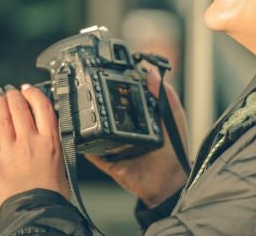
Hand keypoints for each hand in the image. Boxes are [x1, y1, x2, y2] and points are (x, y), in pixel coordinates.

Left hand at [0, 84, 69, 213]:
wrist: (39, 215)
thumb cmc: (53, 195)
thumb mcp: (63, 163)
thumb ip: (53, 146)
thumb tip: (50, 135)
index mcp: (50, 142)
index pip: (42, 107)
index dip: (34, 93)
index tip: (28, 89)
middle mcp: (30, 143)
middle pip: (20, 108)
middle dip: (14, 95)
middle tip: (11, 91)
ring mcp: (10, 153)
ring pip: (2, 119)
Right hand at [86, 69, 189, 207]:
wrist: (170, 182)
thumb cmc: (175, 150)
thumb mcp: (173, 117)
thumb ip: (165, 96)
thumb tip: (151, 73)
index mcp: (140, 119)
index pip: (124, 101)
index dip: (116, 90)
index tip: (107, 76)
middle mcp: (125, 131)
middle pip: (107, 115)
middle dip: (97, 105)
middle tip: (88, 92)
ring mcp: (115, 147)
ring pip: (97, 132)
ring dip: (89, 124)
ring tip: (81, 111)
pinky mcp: (109, 162)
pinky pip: (92, 153)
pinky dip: (85, 146)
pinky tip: (80, 136)